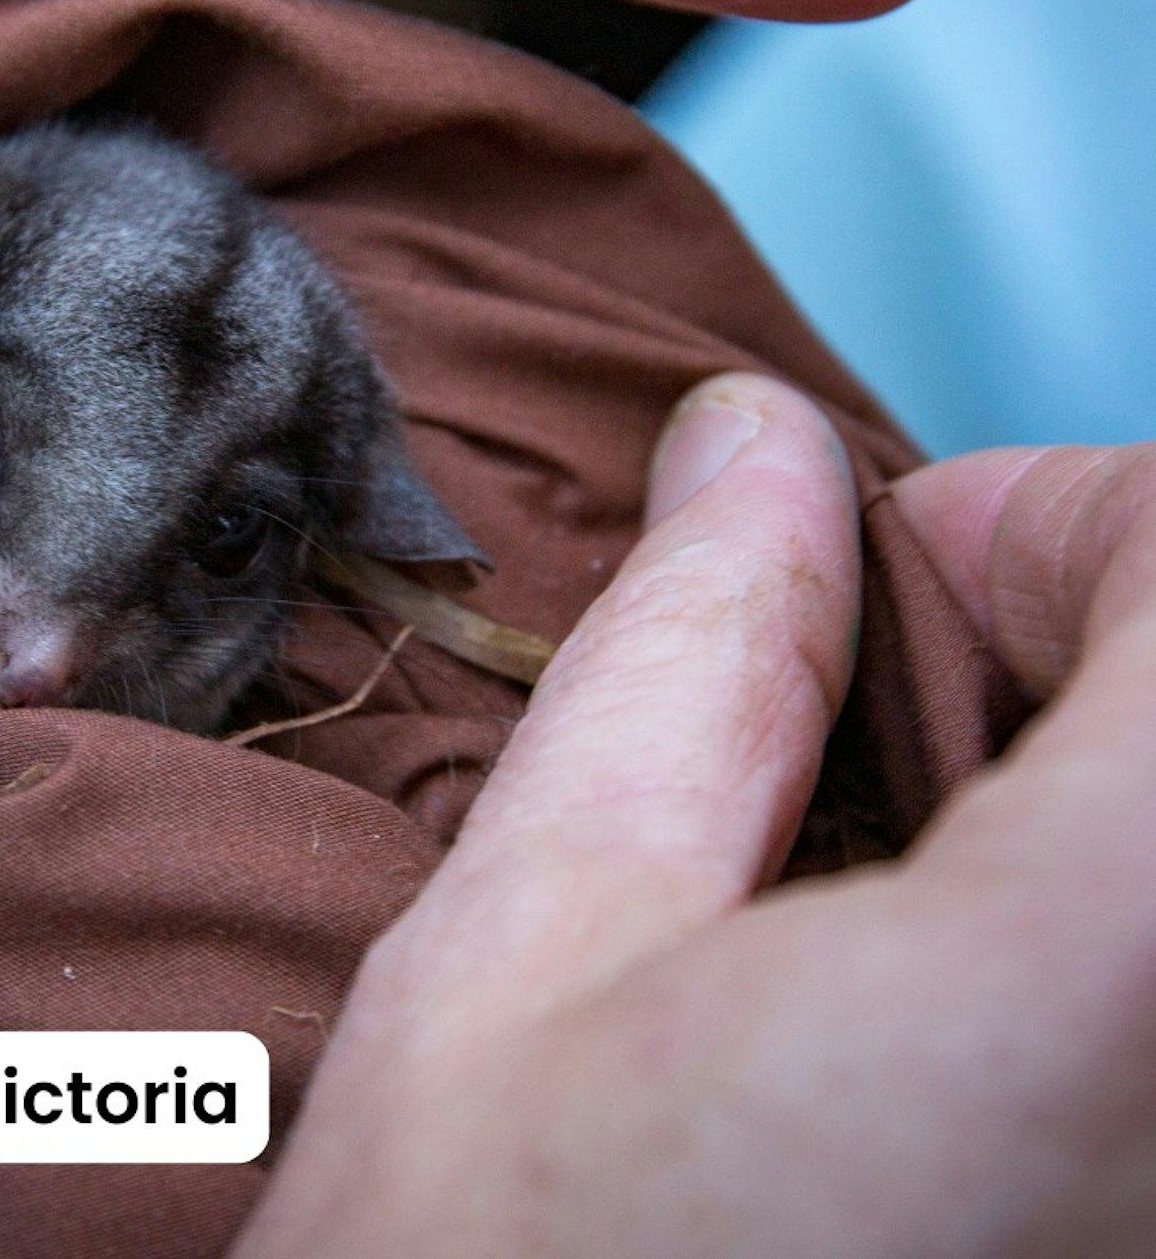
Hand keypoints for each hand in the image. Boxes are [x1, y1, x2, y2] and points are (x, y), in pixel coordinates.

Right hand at [238, 377, 1155, 1256]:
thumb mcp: (534, 951)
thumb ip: (691, 660)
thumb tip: (749, 447)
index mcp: (1111, 993)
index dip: (1063, 521)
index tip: (893, 577)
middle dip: (1100, 653)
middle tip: (891, 720)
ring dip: (1101, 785)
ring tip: (909, 875)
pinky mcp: (1149, 1226)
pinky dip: (1096, 928)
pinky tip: (961, 1001)